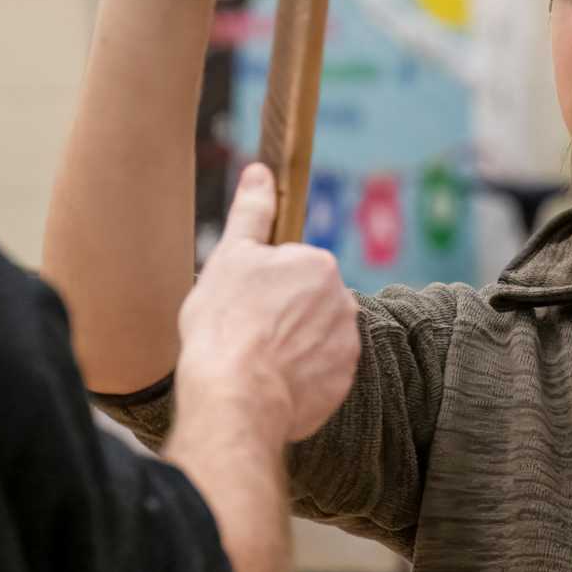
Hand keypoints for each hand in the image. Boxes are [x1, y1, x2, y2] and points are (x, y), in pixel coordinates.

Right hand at [176, 164, 359, 444]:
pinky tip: (269, 382)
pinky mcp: (341, 385)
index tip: (241, 304)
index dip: (260, 285)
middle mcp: (344, 302)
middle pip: (306, 303)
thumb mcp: (230, 257)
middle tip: (245, 333)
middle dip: (281, 314)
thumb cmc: (225, 324)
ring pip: (314, 338)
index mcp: (319, 265)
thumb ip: (252, 212)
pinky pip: (319, 374)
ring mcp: (346, 347)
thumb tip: (261, 172)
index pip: (290, 267)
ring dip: (291, 347)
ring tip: (255, 361)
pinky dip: (298, 378)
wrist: (235, 399)